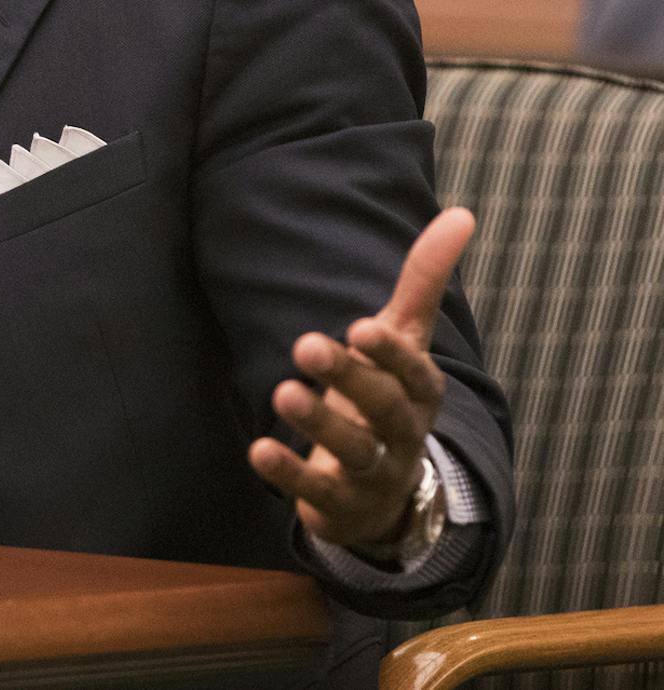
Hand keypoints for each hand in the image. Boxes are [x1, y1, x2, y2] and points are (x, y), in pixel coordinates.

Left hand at [247, 206, 473, 549]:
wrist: (386, 492)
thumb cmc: (389, 397)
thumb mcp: (405, 341)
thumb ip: (423, 282)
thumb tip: (460, 213)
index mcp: (421, 393)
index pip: (415, 373)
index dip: (391, 354)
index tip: (361, 326)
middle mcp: (404, 434)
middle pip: (384, 409)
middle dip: (349, 377)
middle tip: (305, 344)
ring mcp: (376, 473)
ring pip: (354, 451)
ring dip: (319, 422)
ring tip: (282, 391)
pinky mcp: (340, 504)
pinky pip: (318, 492)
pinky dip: (290, 474)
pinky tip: (258, 450)